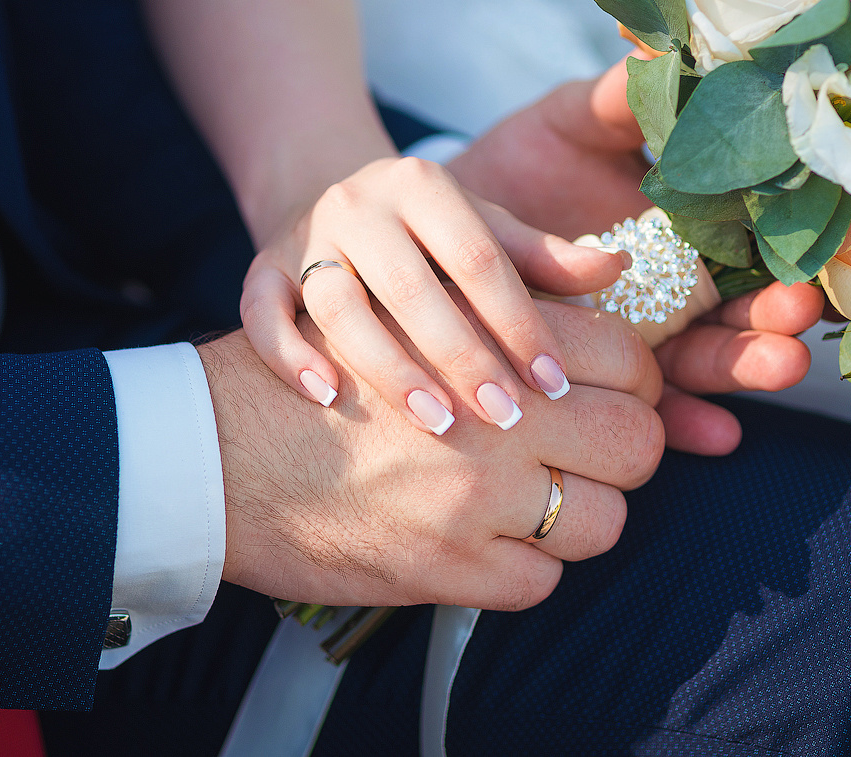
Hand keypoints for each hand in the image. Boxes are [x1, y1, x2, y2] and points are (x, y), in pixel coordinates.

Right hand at [198, 293, 663, 608]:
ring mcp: (471, 497)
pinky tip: (495, 541)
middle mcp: (490, 414)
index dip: (636, 378)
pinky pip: (540, 583)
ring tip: (548, 499)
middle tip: (599, 450)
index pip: (621, 354)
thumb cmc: (318, 369)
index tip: (618, 393)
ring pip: (602, 521)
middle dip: (631, 446)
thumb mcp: (410, 300)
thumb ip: (512, 278)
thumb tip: (612, 266)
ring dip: (585, 514)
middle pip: (635, 439)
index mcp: (485, 337)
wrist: (214, 451)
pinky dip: (527, 566)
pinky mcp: (443, 567)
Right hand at [240, 156, 627, 433]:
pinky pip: (263, 312)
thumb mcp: (480, 230)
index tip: (554, 384)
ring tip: (437, 424)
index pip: (479, 255)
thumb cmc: (424, 236)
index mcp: (422, 185)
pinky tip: (327, 399)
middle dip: (464, 356)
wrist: (321, 208)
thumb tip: (618, 269)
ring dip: (389, 366)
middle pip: (413, 285)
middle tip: (510, 420)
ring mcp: (304, 237)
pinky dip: (290, 353)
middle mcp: (359, 203)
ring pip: (339, 303)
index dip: (519, 320)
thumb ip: (542, 256)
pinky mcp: (260, 269)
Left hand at [450, 54, 826, 453]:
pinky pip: (647, 406)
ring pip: (702, 359)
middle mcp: (671, 286)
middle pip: (735, 308)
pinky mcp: (602, 377)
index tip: (808, 252)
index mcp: (678, 223)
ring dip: (743, 367)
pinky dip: (683, 423)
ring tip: (776, 366)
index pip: (745, 240)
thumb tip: (659, 41)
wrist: (438, 232)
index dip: (779, 248)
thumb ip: (616, 101)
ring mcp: (640, 336)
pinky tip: (713, 436)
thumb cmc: (513, 167)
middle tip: (800, 319)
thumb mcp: (565, 125)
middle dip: (773, 316)